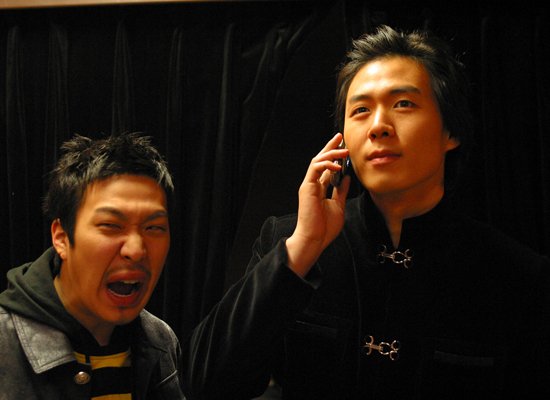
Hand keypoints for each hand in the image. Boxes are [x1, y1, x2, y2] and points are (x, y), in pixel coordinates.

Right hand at [285, 133, 350, 276]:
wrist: (314, 239)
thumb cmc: (324, 228)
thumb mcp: (338, 205)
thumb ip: (341, 191)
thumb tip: (346, 178)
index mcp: (319, 188)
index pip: (326, 167)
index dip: (334, 155)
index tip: (343, 146)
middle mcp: (313, 184)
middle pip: (320, 159)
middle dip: (330, 147)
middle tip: (340, 137)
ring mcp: (308, 185)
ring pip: (317, 161)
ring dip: (330, 153)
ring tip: (343, 149)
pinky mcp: (306, 188)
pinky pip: (314, 169)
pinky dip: (325, 164)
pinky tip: (336, 164)